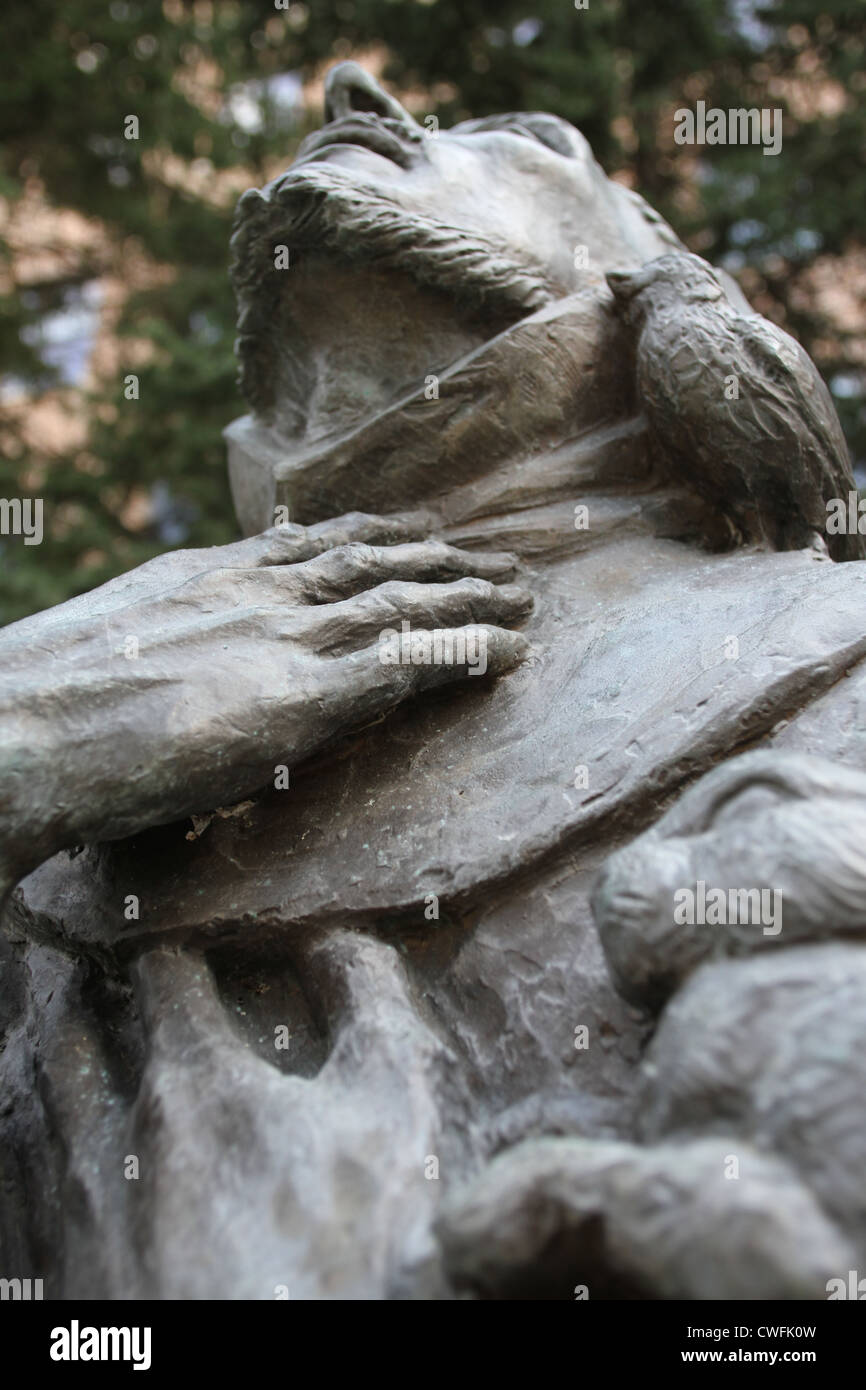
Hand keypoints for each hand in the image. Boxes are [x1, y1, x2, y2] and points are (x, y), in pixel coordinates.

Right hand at [0, 514, 530, 893]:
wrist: (18, 729)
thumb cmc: (40, 704)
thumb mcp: (109, 646)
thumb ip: (166, 644)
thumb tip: (187, 666)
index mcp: (207, 578)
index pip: (311, 545)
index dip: (375, 536)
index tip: (417, 531)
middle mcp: (256, 594)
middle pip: (372, 563)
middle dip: (441, 557)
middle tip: (495, 556)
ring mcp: (281, 641)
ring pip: (404, 602)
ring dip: (471, 595)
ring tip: (523, 593)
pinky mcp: (301, 699)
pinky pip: (409, 664)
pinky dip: (466, 651)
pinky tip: (511, 649)